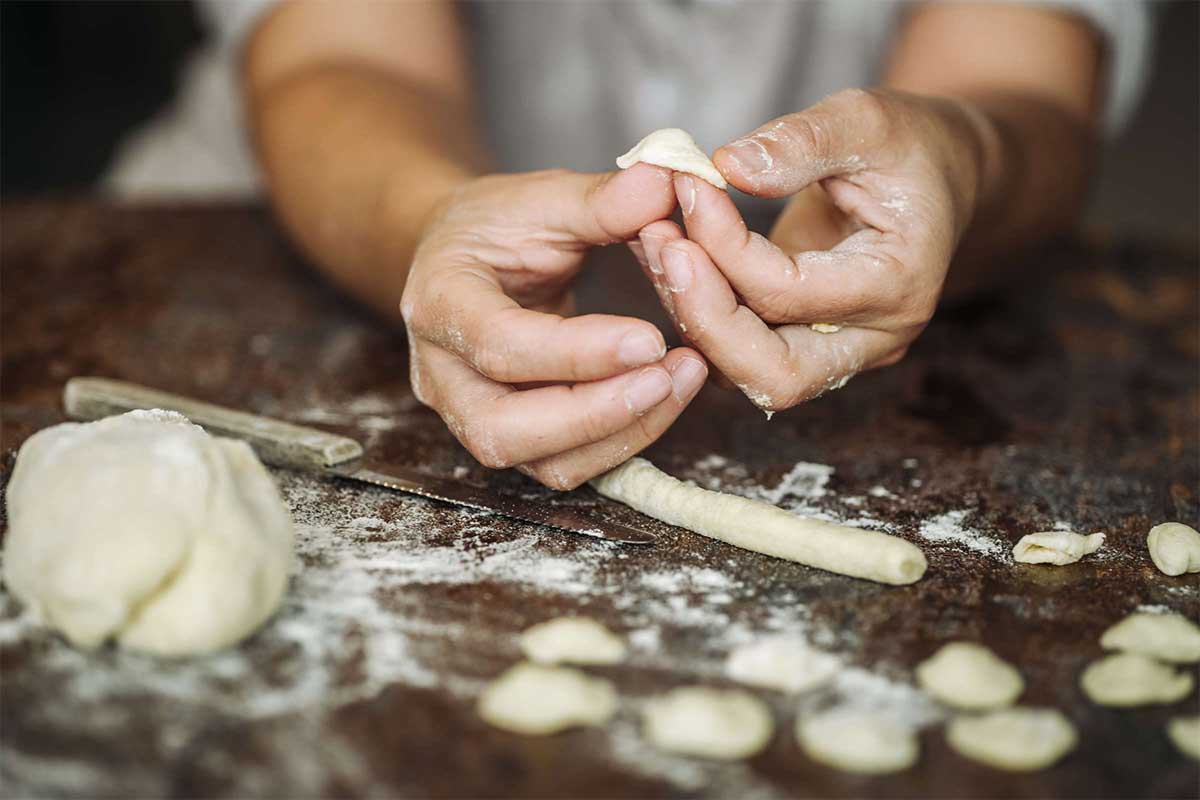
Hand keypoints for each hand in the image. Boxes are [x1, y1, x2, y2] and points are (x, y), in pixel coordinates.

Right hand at [401, 165, 708, 488]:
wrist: (466, 260)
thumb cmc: (498, 227)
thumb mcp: (541, 197)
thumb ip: (600, 198)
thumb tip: (665, 182)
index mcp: (440, 302)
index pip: (499, 346)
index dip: (576, 353)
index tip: (650, 337)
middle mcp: (443, 375)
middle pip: (505, 430)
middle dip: (597, 413)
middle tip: (669, 373)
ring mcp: (472, 415)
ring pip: (542, 463)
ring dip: (621, 433)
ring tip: (684, 379)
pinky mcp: (515, 437)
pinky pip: (568, 464)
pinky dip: (623, 440)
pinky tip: (666, 396)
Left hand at [635, 89, 987, 411]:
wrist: (934, 177)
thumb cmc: (908, 146)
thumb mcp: (867, 119)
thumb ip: (801, 142)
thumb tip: (727, 167)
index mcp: (899, 285)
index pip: (790, 292)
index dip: (725, 245)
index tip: (688, 186)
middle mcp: (872, 339)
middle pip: (773, 375)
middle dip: (703, 315)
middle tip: (658, 243)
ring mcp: (837, 353)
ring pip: (745, 374)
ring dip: (689, 314)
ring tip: (653, 240)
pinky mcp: (802, 346)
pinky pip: (737, 351)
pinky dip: (695, 309)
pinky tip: (667, 253)